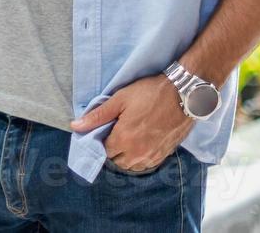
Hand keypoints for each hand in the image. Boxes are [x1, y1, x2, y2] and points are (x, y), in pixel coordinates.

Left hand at [69, 73, 195, 172]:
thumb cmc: (150, 93)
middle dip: (114, 150)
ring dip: (127, 156)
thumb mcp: (120, 99)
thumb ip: (97, 116)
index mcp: (124, 139)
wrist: (184, 94)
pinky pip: (148, 164)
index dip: (102, 141)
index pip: (104, 152)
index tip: (105, 130)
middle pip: (118, 161)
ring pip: (133, 165)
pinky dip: (142, 157)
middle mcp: (138, 152)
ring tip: (129, 138)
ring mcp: (154, 155)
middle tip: (117, 132)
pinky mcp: (166, 153)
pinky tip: (142, 143)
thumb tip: (75, 126)